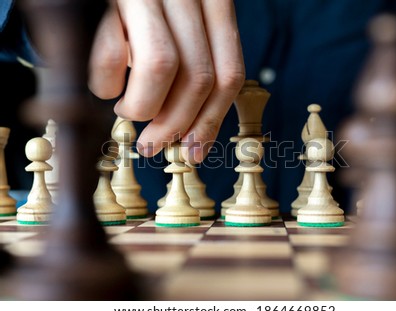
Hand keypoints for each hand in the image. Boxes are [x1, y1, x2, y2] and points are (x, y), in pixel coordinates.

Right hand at [88, 0, 244, 162]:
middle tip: (153, 145)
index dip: (211, 121)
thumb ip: (193, 63)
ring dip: (143, 107)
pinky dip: (106, 83)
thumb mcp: (182, 26)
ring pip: (162, 67)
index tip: (193, 151)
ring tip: (127, 110)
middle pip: (199, 77)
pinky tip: (106, 86)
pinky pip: (111, 54)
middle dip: (175, 124)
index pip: (229, 73)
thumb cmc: (145, 9)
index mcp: (215, 1)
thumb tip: (189, 130)